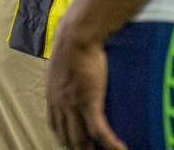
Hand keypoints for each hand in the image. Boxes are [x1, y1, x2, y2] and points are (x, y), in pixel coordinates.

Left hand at [47, 17, 126, 149]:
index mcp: (53, 94)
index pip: (55, 125)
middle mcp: (60, 104)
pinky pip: (100, 132)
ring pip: (81, 140)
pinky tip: (120, 149)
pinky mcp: (89, 103)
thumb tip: (74, 72)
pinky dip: (111, 145)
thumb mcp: (62, 61)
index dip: (64, 137)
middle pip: (67, 137)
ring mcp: (74, 106)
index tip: (72, 142)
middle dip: (78, 148)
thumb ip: (65, 73)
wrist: (76, 35)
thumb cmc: (72, 42)